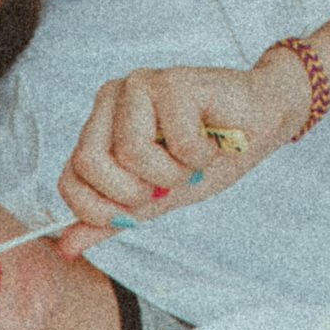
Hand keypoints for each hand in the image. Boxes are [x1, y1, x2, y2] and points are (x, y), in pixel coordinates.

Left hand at [52, 49, 313, 255]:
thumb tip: (65, 249)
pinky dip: (200, 156)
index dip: (100, 208)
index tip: (138, 207)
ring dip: (172, 173)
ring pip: (130, 153)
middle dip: (134, 190)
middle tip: (167, 181)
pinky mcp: (172, 80)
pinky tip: (212, 140)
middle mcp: (112, 99)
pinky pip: (175, 143)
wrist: (263, 123)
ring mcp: (139, 85)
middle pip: (89, 163)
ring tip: (193, 158)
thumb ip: (111, 219)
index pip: (69, 179)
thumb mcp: (155, 200)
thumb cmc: (209, 157)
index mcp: (100, 126)